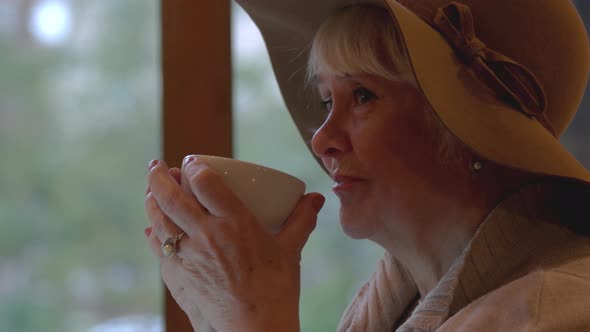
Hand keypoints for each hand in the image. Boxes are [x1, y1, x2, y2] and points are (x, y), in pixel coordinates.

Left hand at [144, 157, 324, 331]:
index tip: (191, 162)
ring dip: (151, 200)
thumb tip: (317, 198)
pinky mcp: (177, 277)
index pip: (204, 182)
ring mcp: (187, 257)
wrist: (255, 330)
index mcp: (235, 223)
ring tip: (151, 190)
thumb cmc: (276, 290)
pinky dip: (151, 234)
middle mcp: (206, 235)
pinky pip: (156, 249)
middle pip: (171, 196)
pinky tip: (150, 229)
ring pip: (159, 220)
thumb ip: (302, 220)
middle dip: (159, 176)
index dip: (193, 167)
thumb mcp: (291, 250)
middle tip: (156, 165)